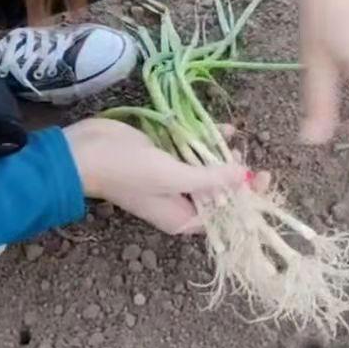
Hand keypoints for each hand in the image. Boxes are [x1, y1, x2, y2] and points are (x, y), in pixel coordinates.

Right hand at [63, 118, 245, 234]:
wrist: (84, 151)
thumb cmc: (126, 172)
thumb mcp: (172, 177)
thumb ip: (210, 179)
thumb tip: (245, 178)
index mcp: (182, 218)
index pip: (225, 215)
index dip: (247, 199)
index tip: (264, 177)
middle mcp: (180, 202)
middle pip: (219, 192)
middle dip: (236, 175)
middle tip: (247, 156)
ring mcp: (173, 178)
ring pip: (208, 169)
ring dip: (222, 155)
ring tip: (234, 142)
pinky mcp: (166, 156)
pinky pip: (194, 151)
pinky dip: (208, 141)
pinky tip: (224, 129)